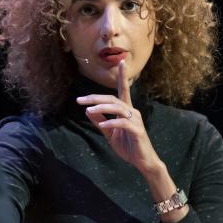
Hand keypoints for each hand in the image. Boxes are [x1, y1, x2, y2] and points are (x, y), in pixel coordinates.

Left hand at [76, 60, 161, 174]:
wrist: (143, 162)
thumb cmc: (128, 146)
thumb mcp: (109, 133)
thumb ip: (100, 121)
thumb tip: (88, 110)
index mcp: (126, 110)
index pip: (123, 89)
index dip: (122, 76)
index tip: (121, 61)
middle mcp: (132, 111)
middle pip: (113, 98)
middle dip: (96, 97)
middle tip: (80, 100)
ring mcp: (136, 120)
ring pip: (118, 108)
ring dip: (102, 107)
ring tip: (89, 109)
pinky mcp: (138, 131)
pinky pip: (123, 123)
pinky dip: (111, 122)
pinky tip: (102, 124)